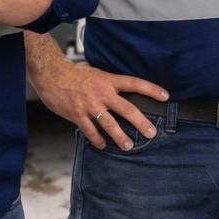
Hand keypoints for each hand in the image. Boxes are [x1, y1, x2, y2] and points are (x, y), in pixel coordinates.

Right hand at [26, 41, 168, 148]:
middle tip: (152, 132)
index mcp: (109, 80)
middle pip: (127, 109)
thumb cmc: (75, 74)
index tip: (165, 96)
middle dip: (141, 122)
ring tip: (129, 146)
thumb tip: (125, 89)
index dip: (151, 89)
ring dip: (120, 137)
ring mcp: (90, 105)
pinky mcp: (77, 115)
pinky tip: (103, 145)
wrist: (53, 75)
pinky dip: (97, 140)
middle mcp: (102, 93)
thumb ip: (110, 83)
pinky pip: (90, 131)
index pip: (135, 84)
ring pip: (109, 124)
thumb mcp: (98, 73)